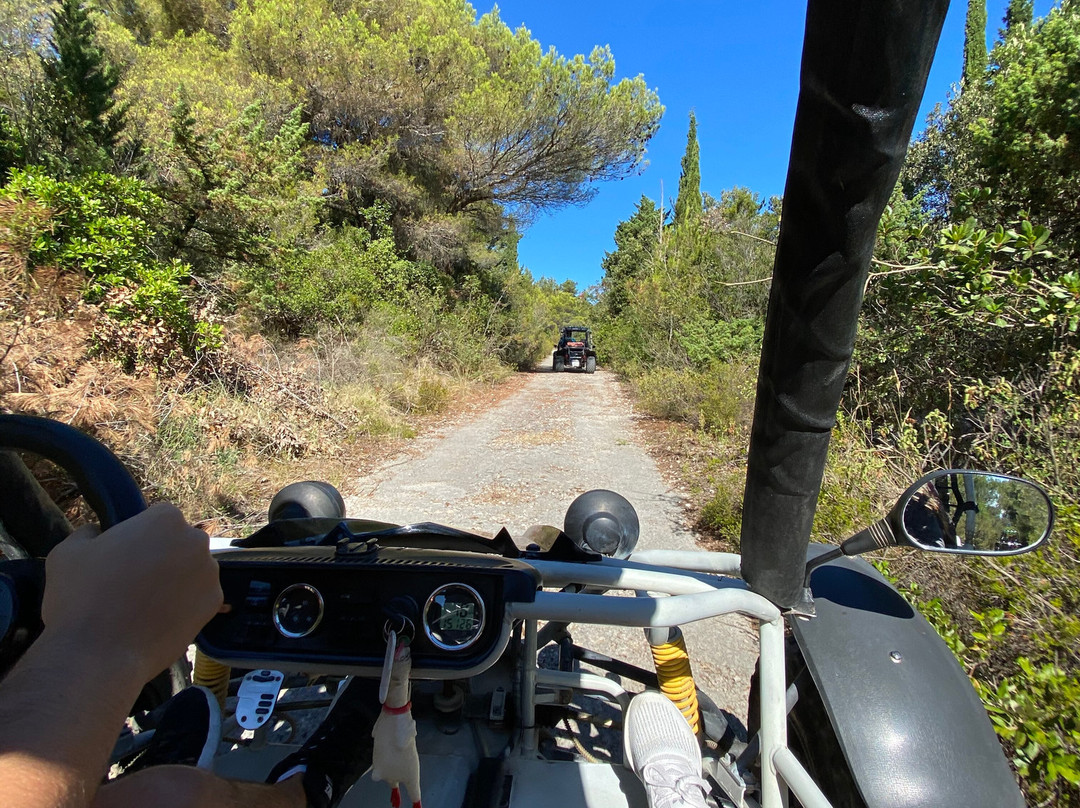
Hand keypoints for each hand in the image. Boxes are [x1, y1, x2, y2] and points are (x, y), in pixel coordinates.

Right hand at [42, 503, 222, 681]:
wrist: (100, 655)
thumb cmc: (81, 598)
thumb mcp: (68, 553)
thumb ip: (88, 533)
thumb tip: (96, 531)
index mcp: (165, 519)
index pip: (158, 518)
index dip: (140, 536)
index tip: (124, 556)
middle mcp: (196, 540)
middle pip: (179, 543)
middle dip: (161, 557)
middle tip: (133, 582)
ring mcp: (209, 573)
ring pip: (191, 570)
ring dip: (175, 581)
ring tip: (144, 606)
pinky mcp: (214, 603)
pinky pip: (198, 598)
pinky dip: (183, 606)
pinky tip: (158, 620)